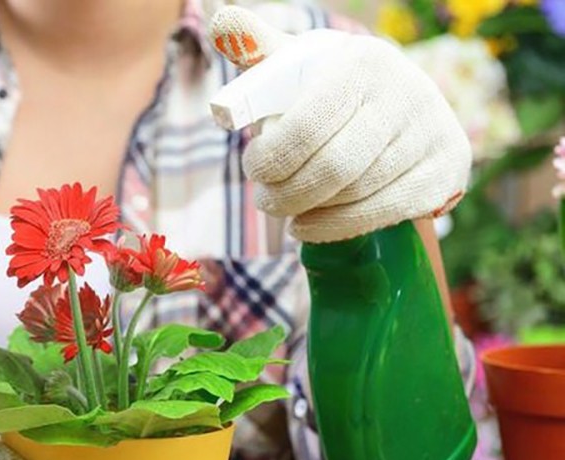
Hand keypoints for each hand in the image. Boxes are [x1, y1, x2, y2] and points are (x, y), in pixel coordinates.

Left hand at [209, 6, 470, 242]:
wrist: (403, 105)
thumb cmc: (330, 89)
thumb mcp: (298, 65)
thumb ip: (258, 48)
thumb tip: (221, 22)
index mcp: (361, 63)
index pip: (306, 126)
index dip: (271, 158)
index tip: (254, 167)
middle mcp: (405, 93)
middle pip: (332, 169)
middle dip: (286, 194)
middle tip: (265, 201)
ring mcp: (431, 133)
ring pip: (355, 195)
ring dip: (308, 211)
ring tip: (286, 210)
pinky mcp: (447, 170)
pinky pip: (383, 213)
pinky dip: (336, 227)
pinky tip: (310, 225)